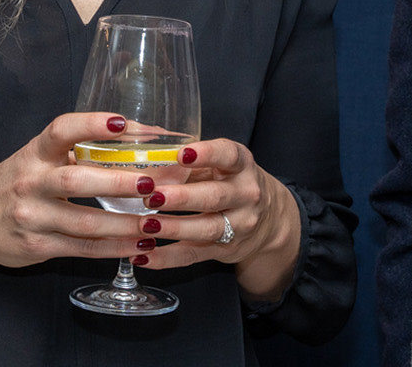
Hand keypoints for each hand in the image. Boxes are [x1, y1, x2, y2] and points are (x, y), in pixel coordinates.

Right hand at [0, 111, 156, 268]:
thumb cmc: (17, 181)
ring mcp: (32, 217)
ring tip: (155, 221)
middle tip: (152, 184)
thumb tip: (141, 141)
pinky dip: (113, 248)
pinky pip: (81, 249)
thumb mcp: (39, 158)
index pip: (62, 131)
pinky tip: (138, 245)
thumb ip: (79, 151)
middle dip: (117, 182)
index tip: (123, 123)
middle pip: (76, 181)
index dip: (92, 124)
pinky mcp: (37, 246)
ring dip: (124, 224)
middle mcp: (31, 182)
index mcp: (35, 153)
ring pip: (84, 222)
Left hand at [132, 138, 301, 299]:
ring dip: (173, 228)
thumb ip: (189, 165)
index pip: (228, 156)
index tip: (182, 154)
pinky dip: (167, 257)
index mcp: (242, 166)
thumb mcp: (221, 166)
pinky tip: (143, 255)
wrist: (268, 220)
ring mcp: (238, 225)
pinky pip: (193, 255)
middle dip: (181, 197)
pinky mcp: (225, 250)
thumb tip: (143, 166)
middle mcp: (245, 195)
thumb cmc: (232, 183)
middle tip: (152, 196)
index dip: (207, 154)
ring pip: (205, 229)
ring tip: (145, 225)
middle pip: (214, 197)